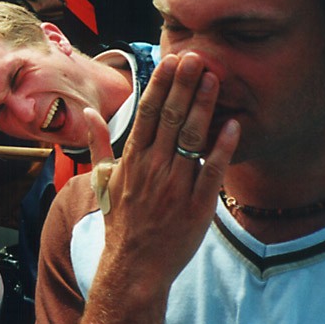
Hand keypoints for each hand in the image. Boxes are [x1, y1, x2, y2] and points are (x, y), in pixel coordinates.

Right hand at [90, 52, 239, 289]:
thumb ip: (97, 144)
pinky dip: (222, 148)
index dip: (159, 85)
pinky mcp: (197, 207)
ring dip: (203, 106)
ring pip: (191, 139)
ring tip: (214, 78)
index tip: (169, 60)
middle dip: (183, 85)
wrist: (134, 266)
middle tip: (196, 57)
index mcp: (132, 160)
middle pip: (170, 118)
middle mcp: (153, 169)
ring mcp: (175, 187)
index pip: (147, 113)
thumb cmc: (120, 221)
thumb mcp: (102, 179)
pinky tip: (233, 125)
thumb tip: (90, 113)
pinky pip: (211, 172)